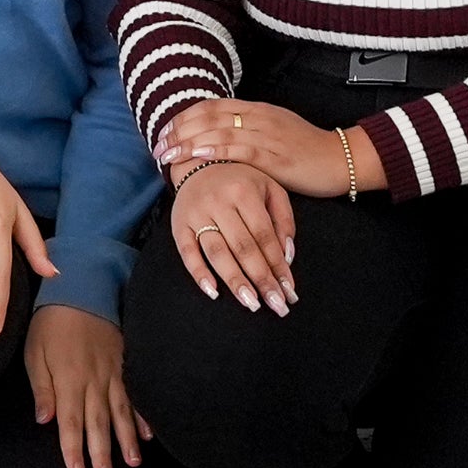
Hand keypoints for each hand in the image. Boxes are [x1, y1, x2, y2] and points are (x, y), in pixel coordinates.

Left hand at [24, 304, 149, 467]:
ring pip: (120, 412)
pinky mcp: (124, 365)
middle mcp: (93, 381)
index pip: (70, 423)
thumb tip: (44, 420)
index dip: (74, 450)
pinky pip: (135, 394)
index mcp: (68, 380)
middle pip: (98, 424)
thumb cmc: (50, 323)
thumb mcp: (34, 353)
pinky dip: (142, 415)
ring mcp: (112, 373)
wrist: (81, 290)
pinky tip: (149, 433)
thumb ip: (42, 388)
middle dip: (102, 453)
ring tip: (133, 462)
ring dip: (127, 439)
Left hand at [152, 97, 376, 197]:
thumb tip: (216, 134)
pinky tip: (198, 153)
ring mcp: (266, 135)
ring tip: (167, 154)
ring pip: (219, 131)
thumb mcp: (273, 130)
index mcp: (256, 109)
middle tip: (157, 146)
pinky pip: (240, 150)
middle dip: (178, 131)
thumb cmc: (305, 148)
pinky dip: (216, 149)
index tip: (164, 131)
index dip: (184, 117)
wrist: (340, 159)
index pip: (211, 106)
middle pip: (209, 116)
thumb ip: (247, 129)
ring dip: (188, 142)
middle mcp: (258, 117)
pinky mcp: (275, 157)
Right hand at [165, 160, 298, 312]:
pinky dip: (199, 273)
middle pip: (243, 248)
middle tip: (276, 305)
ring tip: (251, 303)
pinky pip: (187, 252)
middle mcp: (219, 202)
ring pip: (217, 253)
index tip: (289, 291)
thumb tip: (287, 257)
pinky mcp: (179, 224)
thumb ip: (284, 220)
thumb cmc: (241, 180)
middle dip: (261, 279)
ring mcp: (197, 214)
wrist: (197, 161)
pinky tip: (213, 291)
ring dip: (235, 281)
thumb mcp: (270, 188)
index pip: (265, 237)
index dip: (278, 266)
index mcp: (245, 192)